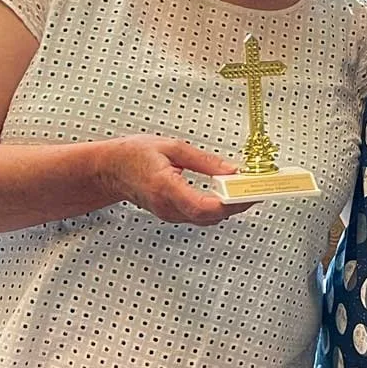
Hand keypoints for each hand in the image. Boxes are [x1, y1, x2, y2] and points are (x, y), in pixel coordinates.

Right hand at [99, 134, 251, 224]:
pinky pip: (200, 217)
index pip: (201, 206)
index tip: (248, 194)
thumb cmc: (135, 155)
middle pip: (210, 217)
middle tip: (257, 190)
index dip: (228, 204)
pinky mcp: (172, 215)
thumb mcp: (172, 148)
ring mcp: (169, 214)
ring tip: (247, 191)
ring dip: (229, 208)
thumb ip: (205, 162)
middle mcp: (167, 207)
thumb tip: (233, 171)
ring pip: (207, 220)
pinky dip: (217, 209)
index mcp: (164, 187)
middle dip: (237, 206)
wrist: (109, 169)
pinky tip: (228, 196)